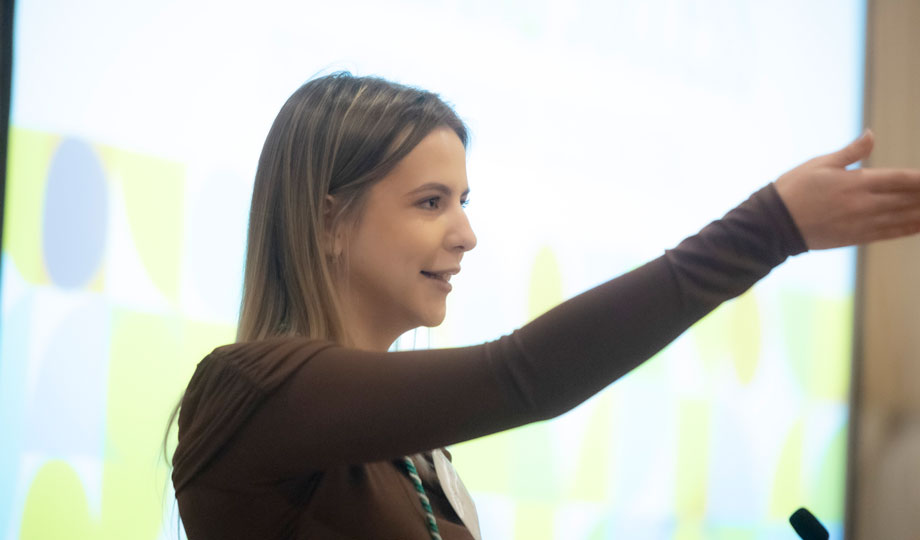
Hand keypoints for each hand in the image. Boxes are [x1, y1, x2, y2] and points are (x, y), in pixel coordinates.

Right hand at [774, 130, 919, 249]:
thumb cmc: (793, 188)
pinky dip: (908, 229)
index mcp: (855, 182)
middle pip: (907, 199)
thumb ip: (851, 152)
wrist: (774, 223)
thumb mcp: (820, 163)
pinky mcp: (855, 237)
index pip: (900, 179)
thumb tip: (871, 134)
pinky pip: (889, 233)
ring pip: (903, 218)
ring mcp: (861, 223)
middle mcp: (863, 204)